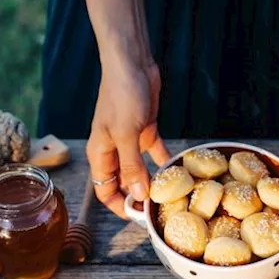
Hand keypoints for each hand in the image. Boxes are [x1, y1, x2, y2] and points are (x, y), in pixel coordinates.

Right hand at [86, 57, 169, 217]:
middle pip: (123, 183)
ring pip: (140, 170)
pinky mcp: (145, 130)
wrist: (131, 63)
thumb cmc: (122, 95)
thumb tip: (137, 196)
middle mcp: (113, 150)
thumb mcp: (126, 135)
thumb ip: (132, 166)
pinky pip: (154, 153)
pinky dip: (164, 161)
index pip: (104, 189)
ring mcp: (129, 141)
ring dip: (153, 181)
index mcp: (100, 153)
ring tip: (170, 193)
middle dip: (138, 196)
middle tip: (159, 208)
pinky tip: (178, 170)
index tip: (137, 215)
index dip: (118, 205)